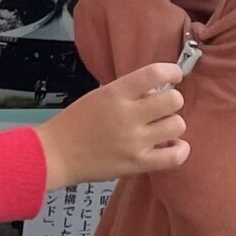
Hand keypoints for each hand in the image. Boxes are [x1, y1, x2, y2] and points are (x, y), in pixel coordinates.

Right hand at [38, 62, 187, 188]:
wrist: (56, 154)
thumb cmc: (74, 123)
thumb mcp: (97, 96)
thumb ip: (126, 92)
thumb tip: (157, 92)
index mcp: (114, 94)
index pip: (154, 74)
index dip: (171, 72)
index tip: (173, 76)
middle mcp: (128, 115)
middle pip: (174, 101)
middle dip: (171, 102)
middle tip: (160, 109)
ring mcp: (135, 141)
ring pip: (177, 126)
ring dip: (171, 125)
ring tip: (160, 129)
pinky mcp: (138, 163)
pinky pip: (175, 156)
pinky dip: (179, 149)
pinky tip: (170, 145)